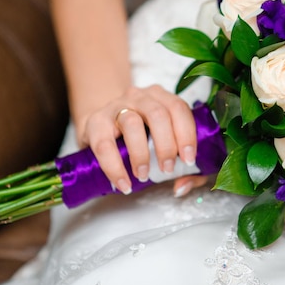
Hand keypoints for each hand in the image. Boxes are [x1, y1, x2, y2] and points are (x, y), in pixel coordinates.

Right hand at [77, 85, 201, 194]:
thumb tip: (181, 186)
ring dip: (141, 153)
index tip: (189, 160)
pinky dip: (115, 167)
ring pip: (131, 123)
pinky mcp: (95, 122)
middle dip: (166, 145)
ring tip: (143, 176)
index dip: (187, 134)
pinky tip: (123, 183)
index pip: (178, 108)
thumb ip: (178, 164)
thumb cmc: (138, 137)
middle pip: (158, 114)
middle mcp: (139, 97)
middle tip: (167, 169)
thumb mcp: (160, 142)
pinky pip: (104, 145)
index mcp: (160, 97)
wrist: (100, 126)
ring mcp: (116, 106)